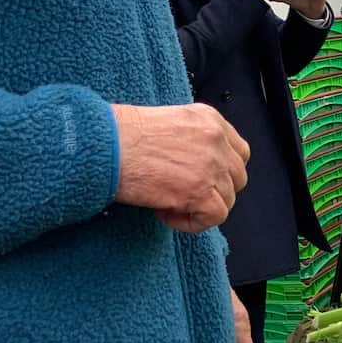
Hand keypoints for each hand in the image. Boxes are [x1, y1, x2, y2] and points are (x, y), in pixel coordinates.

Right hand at [112, 103, 249, 231]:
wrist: (102, 145)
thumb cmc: (120, 136)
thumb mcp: (168, 124)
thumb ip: (192, 140)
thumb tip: (197, 167)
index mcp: (210, 120)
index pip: (239, 152)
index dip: (222, 171)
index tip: (197, 179)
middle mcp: (216, 139)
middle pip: (237, 177)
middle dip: (214, 191)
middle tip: (182, 194)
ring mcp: (211, 165)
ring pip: (227, 199)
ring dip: (200, 207)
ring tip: (167, 204)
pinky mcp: (199, 191)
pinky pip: (215, 216)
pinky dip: (193, 223)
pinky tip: (165, 214)